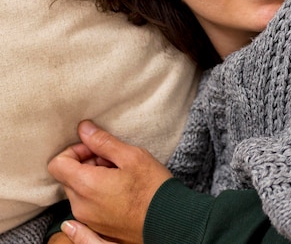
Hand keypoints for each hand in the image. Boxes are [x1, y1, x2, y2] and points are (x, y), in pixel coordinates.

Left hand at [48, 120, 171, 243]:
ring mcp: (87, 219)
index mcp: (86, 186)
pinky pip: (86, 204)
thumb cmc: (152, 186)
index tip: (96, 148)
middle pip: (68, 176)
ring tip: (120, 174)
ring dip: (93, 177)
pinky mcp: (96, 226)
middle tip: (113, 160)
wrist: (167, 219)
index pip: (57, 164)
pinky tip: (120, 188)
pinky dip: (97, 192)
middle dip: (87, 162)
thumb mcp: (131, 156)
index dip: (75, 150)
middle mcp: (81, 206)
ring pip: (78, 189)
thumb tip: (84, 129)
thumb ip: (103, 142)